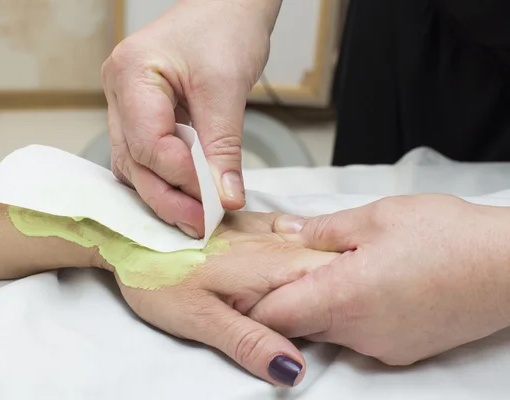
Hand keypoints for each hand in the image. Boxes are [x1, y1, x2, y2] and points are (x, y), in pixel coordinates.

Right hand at [102, 1, 276, 237]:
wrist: (228, 7)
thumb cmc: (224, 27)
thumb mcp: (227, 87)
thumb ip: (223, 147)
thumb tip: (225, 198)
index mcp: (130, 74)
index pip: (147, 143)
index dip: (180, 176)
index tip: (213, 201)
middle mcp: (119, 93)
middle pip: (134, 161)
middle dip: (169, 197)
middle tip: (201, 224)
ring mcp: (127, 106)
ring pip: (135, 165)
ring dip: (165, 193)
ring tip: (197, 217)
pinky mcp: (143, 116)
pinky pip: (146, 157)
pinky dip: (166, 179)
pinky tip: (187, 196)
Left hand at [104, 211, 337, 386]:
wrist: (128, 236)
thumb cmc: (158, 277)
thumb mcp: (202, 320)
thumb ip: (251, 342)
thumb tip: (293, 369)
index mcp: (273, 266)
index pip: (334, 287)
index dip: (340, 313)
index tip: (331, 334)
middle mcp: (276, 243)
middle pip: (330, 268)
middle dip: (334, 295)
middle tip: (315, 323)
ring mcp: (263, 230)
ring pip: (314, 251)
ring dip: (321, 276)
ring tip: (306, 300)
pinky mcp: (249, 226)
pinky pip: (292, 235)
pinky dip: (301, 252)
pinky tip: (292, 267)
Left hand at [249, 194, 509, 365]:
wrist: (509, 267)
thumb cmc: (448, 236)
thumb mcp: (377, 217)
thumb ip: (323, 229)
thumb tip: (287, 231)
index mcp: (343, 297)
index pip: (274, 316)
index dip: (251, 303)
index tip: (239, 288)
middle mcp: (359, 332)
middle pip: (298, 324)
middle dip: (286, 299)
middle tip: (284, 269)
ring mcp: (382, 346)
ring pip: (329, 329)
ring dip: (321, 304)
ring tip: (336, 269)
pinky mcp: (402, 350)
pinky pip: (359, 335)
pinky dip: (351, 313)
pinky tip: (368, 284)